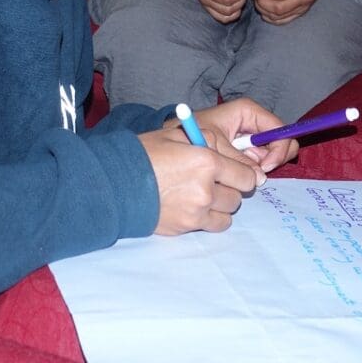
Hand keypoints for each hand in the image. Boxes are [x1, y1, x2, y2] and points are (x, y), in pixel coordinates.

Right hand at [138, 123, 262, 235]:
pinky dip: (210, 218)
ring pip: (228, 213)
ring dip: (220, 205)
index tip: (234, 173)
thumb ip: (204, 140)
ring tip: (202, 195)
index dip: (242, 174)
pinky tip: (196, 208)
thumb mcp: (175, 135)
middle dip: (229, 188)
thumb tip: (222, 148)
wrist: (115, 182)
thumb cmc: (143, 154)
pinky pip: (214, 225)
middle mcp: (206, 189)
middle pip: (238, 197)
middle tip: (213, 182)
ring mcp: (197, 211)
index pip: (246, 177)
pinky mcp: (187, 226)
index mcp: (207, 162)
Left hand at [193, 98, 297, 174]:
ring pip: (272, 154)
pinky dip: (253, 169)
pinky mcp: (247, 149)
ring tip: (239, 167)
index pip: (279, 129)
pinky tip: (237, 169)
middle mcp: (254, 122)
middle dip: (272, 159)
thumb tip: (260, 178)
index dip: (279, 148)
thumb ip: (237, 160)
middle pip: (281, 141)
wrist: (176, 140)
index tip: (266, 166)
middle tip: (256, 171)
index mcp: (249, 111)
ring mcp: (252, 136)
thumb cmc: (193, 134)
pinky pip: (260, 161)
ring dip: (260, 166)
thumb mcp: (215, 146)